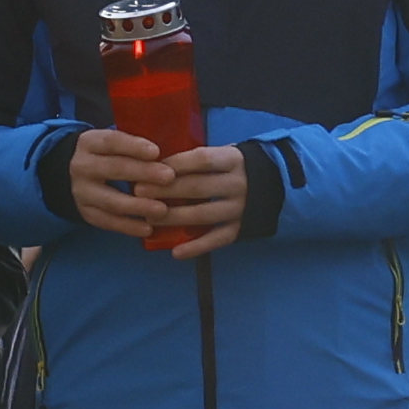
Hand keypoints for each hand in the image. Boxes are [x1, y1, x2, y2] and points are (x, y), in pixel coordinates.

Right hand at [62, 125, 179, 240]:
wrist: (76, 176)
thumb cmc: (109, 156)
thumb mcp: (114, 145)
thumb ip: (135, 147)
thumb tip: (169, 149)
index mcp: (90, 143)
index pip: (111, 142)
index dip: (133, 146)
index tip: (156, 151)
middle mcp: (82, 166)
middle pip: (113, 168)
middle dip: (143, 173)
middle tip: (169, 177)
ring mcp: (82, 192)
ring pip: (111, 200)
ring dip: (138, 206)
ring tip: (162, 210)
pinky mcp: (86, 213)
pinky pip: (108, 222)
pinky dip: (129, 226)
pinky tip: (148, 229)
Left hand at [135, 145, 248, 260]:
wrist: (270, 183)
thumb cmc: (231, 167)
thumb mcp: (220, 155)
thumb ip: (195, 161)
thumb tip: (155, 164)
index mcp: (232, 160)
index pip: (201, 160)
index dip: (175, 164)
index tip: (150, 168)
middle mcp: (238, 184)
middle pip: (198, 187)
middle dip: (166, 190)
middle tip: (139, 192)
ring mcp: (240, 208)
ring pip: (204, 215)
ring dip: (174, 218)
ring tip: (149, 219)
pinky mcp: (240, 228)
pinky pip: (216, 239)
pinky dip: (196, 247)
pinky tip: (176, 252)